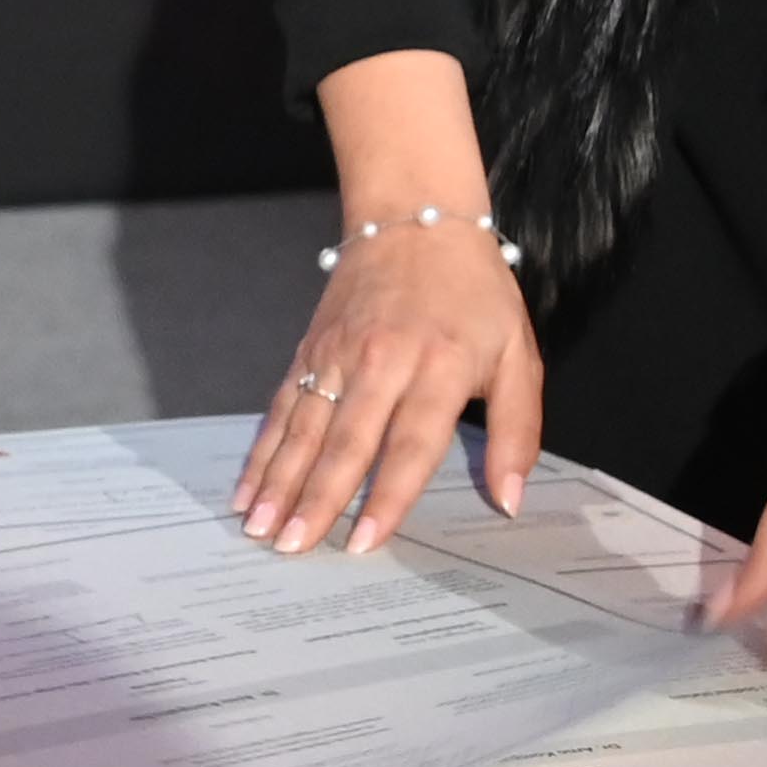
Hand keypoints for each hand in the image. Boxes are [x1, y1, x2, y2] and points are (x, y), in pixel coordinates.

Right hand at [236, 52, 539, 553]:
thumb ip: (518, 432)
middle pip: (345, 442)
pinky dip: (263, 449)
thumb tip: (510, 501)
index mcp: (441, 368)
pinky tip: (248, 485)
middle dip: (316, 499)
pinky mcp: (311, 349)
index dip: (386, 497)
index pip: (410, 444)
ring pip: (304, 427)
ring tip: (259, 526)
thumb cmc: (475, 294)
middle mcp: (383, 362)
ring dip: (278, 481)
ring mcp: (339, 355)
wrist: (415, 219)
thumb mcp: (519, 356)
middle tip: (292, 547)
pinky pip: (283, 405)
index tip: (363, 541)